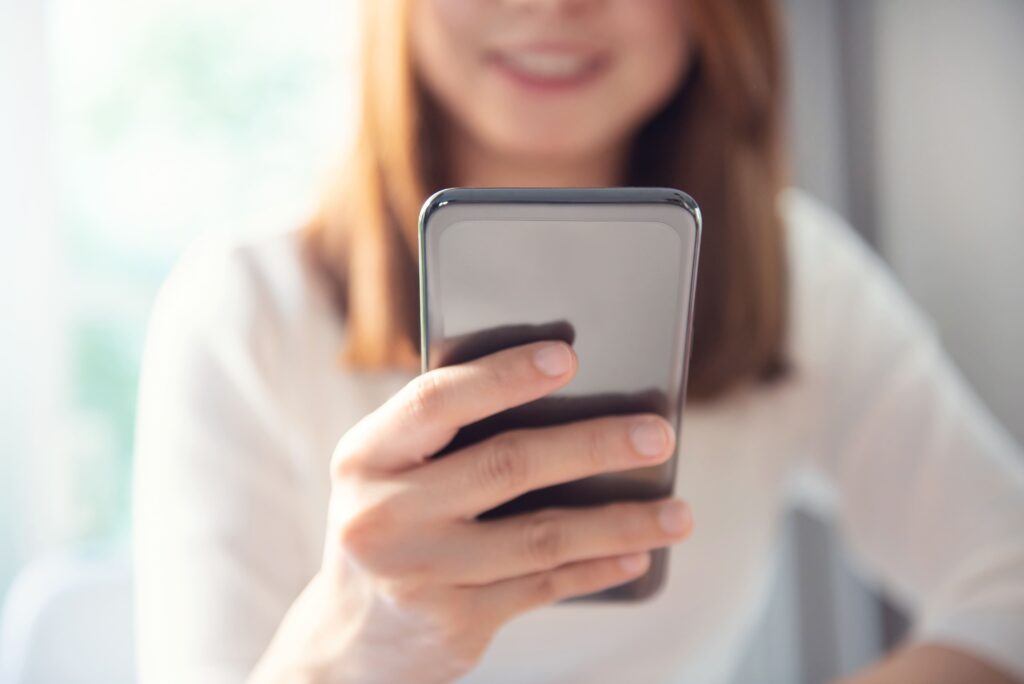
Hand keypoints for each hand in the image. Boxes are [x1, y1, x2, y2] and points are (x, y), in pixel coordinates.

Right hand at [251, 341, 692, 683]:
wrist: (349, 642)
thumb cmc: (390, 524)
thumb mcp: (389, 473)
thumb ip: (446, 436)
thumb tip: (567, 393)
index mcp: (366, 456)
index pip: (438, 401)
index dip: (504, 375)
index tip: (569, 356)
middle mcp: (384, 514)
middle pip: (507, 465)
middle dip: (593, 445)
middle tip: (658, 435)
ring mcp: (420, 574)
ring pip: (540, 535)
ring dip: (619, 521)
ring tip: (678, 512)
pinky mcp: (454, 623)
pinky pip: (543, 586)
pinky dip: (597, 567)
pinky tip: (637, 553)